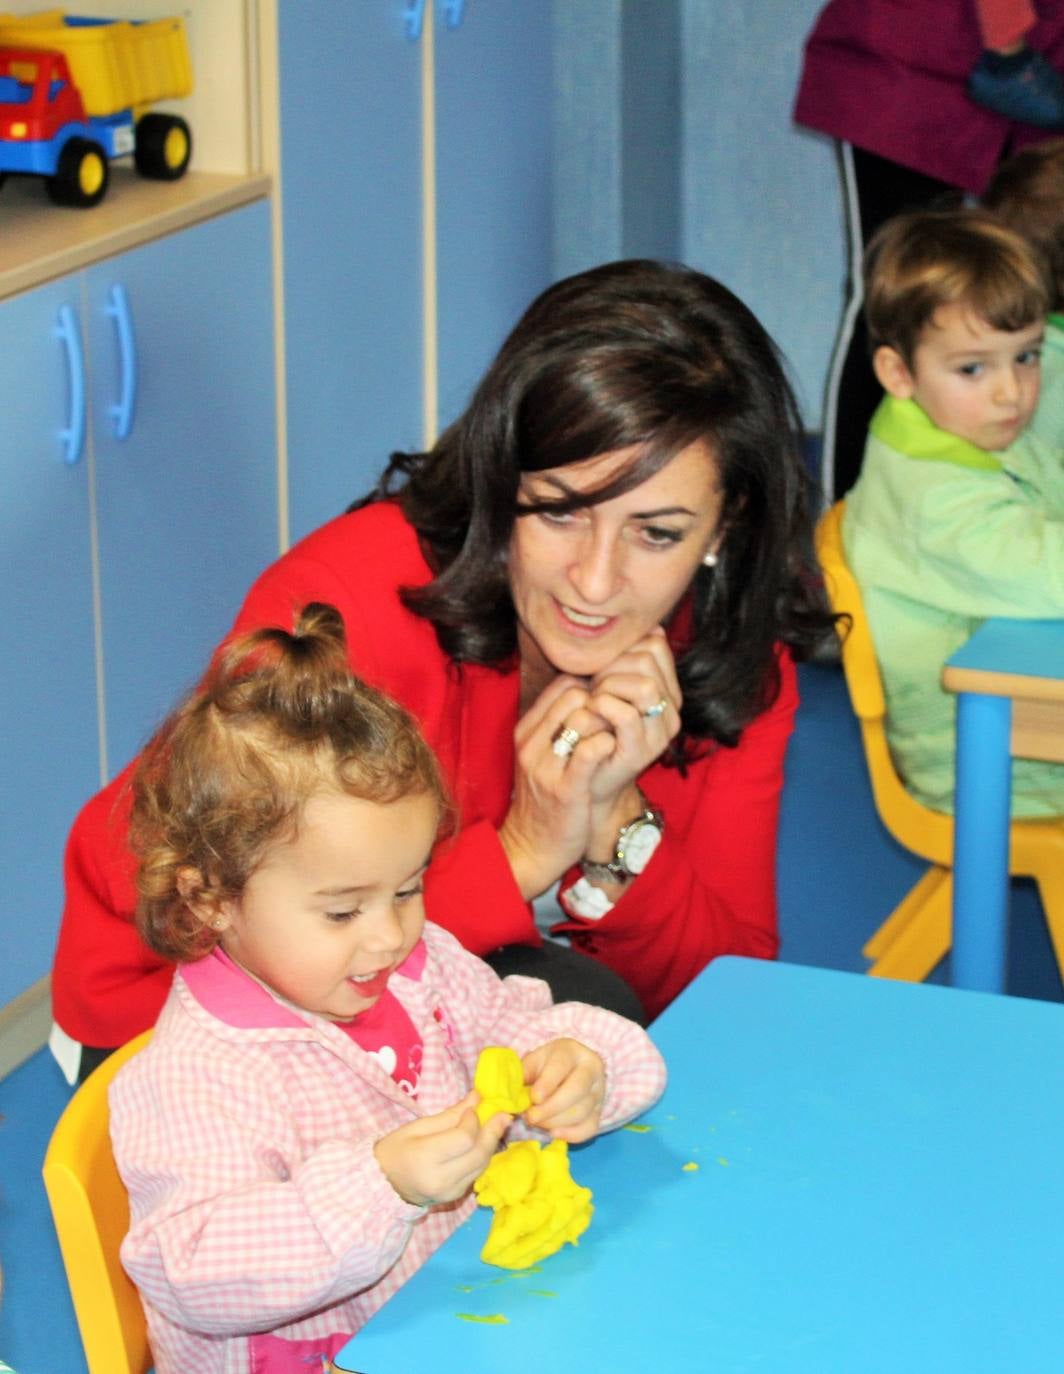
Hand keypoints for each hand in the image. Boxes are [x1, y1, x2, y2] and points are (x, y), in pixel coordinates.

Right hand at [373, 1092, 511, 1206]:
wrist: (383, 1184)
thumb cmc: (396, 1149)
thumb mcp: (418, 1126)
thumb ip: (449, 1115)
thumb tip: (477, 1097)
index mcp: (425, 1158)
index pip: (463, 1139)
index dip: (473, 1121)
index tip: (472, 1108)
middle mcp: (440, 1180)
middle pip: (478, 1154)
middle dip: (493, 1132)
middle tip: (504, 1114)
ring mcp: (449, 1192)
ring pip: (482, 1165)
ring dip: (491, 1144)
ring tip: (498, 1125)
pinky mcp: (455, 1197)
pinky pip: (476, 1174)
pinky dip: (482, 1157)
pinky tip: (483, 1143)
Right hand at [499, 675, 616, 898]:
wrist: (532, 847)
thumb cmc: (546, 797)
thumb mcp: (542, 755)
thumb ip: (558, 725)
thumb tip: (592, 692)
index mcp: (526, 731)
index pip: (563, 684)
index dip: (592, 689)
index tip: (606, 708)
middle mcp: (531, 744)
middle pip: (575, 695)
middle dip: (603, 703)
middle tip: (617, 722)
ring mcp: (545, 766)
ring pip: (583, 717)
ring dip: (609, 724)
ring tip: (616, 738)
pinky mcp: (565, 788)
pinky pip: (591, 749)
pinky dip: (608, 744)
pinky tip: (612, 754)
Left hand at [521, 1038, 605, 1143]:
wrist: (572, 1068)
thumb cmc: (547, 1065)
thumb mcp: (534, 1061)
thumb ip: (523, 1074)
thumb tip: (512, 1094)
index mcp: (571, 1052)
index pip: (561, 1065)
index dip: (547, 1083)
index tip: (534, 1098)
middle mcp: (591, 1069)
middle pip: (577, 1090)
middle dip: (551, 1108)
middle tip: (531, 1117)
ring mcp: (598, 1092)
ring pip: (582, 1111)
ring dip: (556, 1122)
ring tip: (537, 1122)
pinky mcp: (600, 1111)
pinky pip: (590, 1128)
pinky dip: (571, 1135)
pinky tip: (554, 1134)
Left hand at [585, 627, 681, 810]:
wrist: (588, 779)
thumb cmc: (596, 730)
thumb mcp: (613, 690)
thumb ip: (628, 662)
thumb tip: (654, 629)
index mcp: (668, 692)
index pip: (655, 645)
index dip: (623, 648)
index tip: (603, 668)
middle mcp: (671, 712)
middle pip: (648, 661)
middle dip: (612, 666)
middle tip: (594, 687)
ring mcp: (658, 734)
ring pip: (645, 686)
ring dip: (609, 685)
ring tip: (594, 700)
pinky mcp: (640, 752)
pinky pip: (626, 715)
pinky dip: (603, 705)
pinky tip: (591, 710)